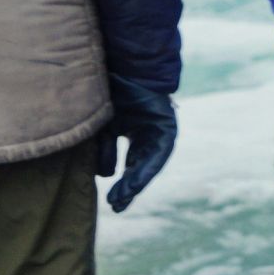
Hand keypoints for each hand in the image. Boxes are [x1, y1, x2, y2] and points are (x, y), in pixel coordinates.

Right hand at [96, 74, 176, 213]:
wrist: (126, 68)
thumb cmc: (113, 95)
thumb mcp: (105, 127)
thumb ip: (104, 149)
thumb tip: (104, 175)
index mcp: (134, 133)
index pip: (129, 163)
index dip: (121, 183)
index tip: (112, 201)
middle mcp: (149, 135)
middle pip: (139, 168)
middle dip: (128, 188)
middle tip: (117, 206)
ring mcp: (160, 132)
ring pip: (150, 165)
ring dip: (136, 183)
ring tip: (123, 198)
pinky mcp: (168, 130)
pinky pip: (159, 155)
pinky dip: (146, 170)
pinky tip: (135, 183)